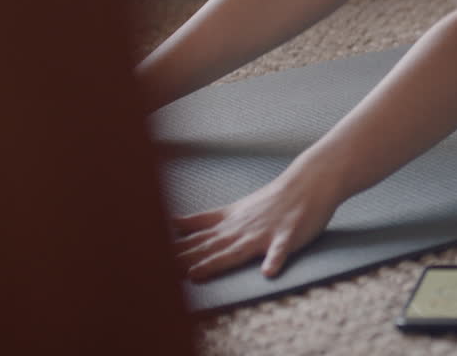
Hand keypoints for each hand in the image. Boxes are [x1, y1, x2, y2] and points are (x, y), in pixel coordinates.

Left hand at [172, 155, 339, 281]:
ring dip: (216, 262)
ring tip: (197, 273)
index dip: (173, 251)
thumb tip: (172, 223)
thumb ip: (204, 220)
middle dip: (183, 260)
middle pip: (208, 247)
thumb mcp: (233, 209)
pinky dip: (274, 260)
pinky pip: (281, 250)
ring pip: (236, 250)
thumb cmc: (272, 199)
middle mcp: (241, 229)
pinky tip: (268, 272)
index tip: (148, 259)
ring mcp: (264, 233)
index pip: (195, 240)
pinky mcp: (288, 236)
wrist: (308, 182)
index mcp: (228, 224)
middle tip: (158, 272)